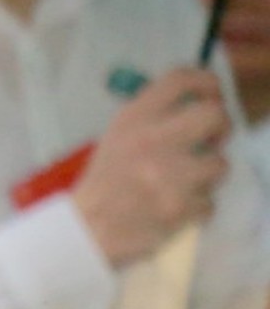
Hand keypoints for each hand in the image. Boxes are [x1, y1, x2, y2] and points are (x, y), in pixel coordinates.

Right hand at [72, 66, 230, 265]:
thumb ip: (151, 118)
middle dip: (221, 127)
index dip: (206, 83)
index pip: (180, 80)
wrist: (86, 228)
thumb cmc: (103, 181)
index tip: (210, 96)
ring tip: (187, 181)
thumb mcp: (117, 136)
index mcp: (133, 118)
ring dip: (208, 175)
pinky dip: (197, 207)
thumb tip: (193, 105)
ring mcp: (169, 175)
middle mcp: (153, 140)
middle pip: (214, 114)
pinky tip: (177, 207)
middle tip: (211, 139)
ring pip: (220, 163)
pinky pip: (210, 202)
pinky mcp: (180, 207)